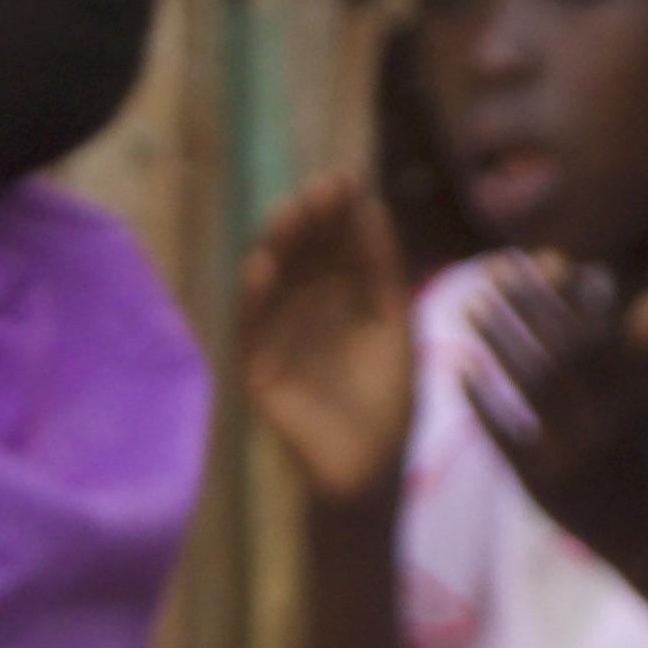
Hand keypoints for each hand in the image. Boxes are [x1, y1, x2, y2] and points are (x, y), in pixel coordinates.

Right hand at [233, 170, 417, 504]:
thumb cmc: (387, 401)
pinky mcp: (258, 371)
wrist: (372, 470)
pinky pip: (251, 330)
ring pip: (273, 283)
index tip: (348, 178)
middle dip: (310, 221)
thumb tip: (372, 206)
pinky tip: (263, 267)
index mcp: (340, 295)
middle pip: (303, 255)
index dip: (339, 212)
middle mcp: (305, 308)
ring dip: (279, 247)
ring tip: (290, 213)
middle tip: (321, 190)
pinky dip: (255, 299)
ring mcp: (279, 337)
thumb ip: (382, 271)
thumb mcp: (395, 324)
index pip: (334, 243)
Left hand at [458, 249, 647, 564]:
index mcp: (641, 395)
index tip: (549, 257)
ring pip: (533, 387)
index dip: (576, 292)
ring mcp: (575, 456)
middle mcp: (610, 422)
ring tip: (468, 306)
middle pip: (562, 350)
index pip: (603, 330)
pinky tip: (459, 369)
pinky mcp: (544, 487)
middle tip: (492, 269)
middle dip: (529, 305)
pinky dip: (483, 403)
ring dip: (499, 341)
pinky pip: (506, 437)